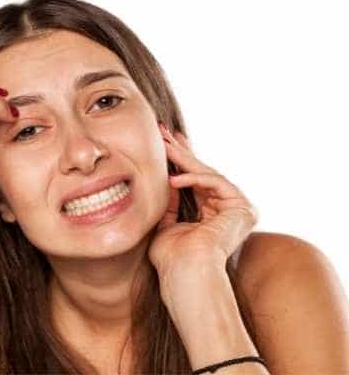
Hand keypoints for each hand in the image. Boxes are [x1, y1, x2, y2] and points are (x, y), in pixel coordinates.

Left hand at [147, 122, 258, 276]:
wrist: (185, 274)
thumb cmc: (172, 258)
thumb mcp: (166, 224)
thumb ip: (169, 204)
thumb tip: (167, 182)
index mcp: (213, 217)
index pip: (196, 183)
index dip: (180, 162)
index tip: (164, 143)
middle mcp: (229, 212)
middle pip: (202, 175)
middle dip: (181, 153)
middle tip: (163, 132)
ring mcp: (239, 210)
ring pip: (208, 175)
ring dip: (184, 159)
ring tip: (163, 146)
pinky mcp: (243, 209)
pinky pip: (216, 183)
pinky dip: (194, 179)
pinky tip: (173, 180)